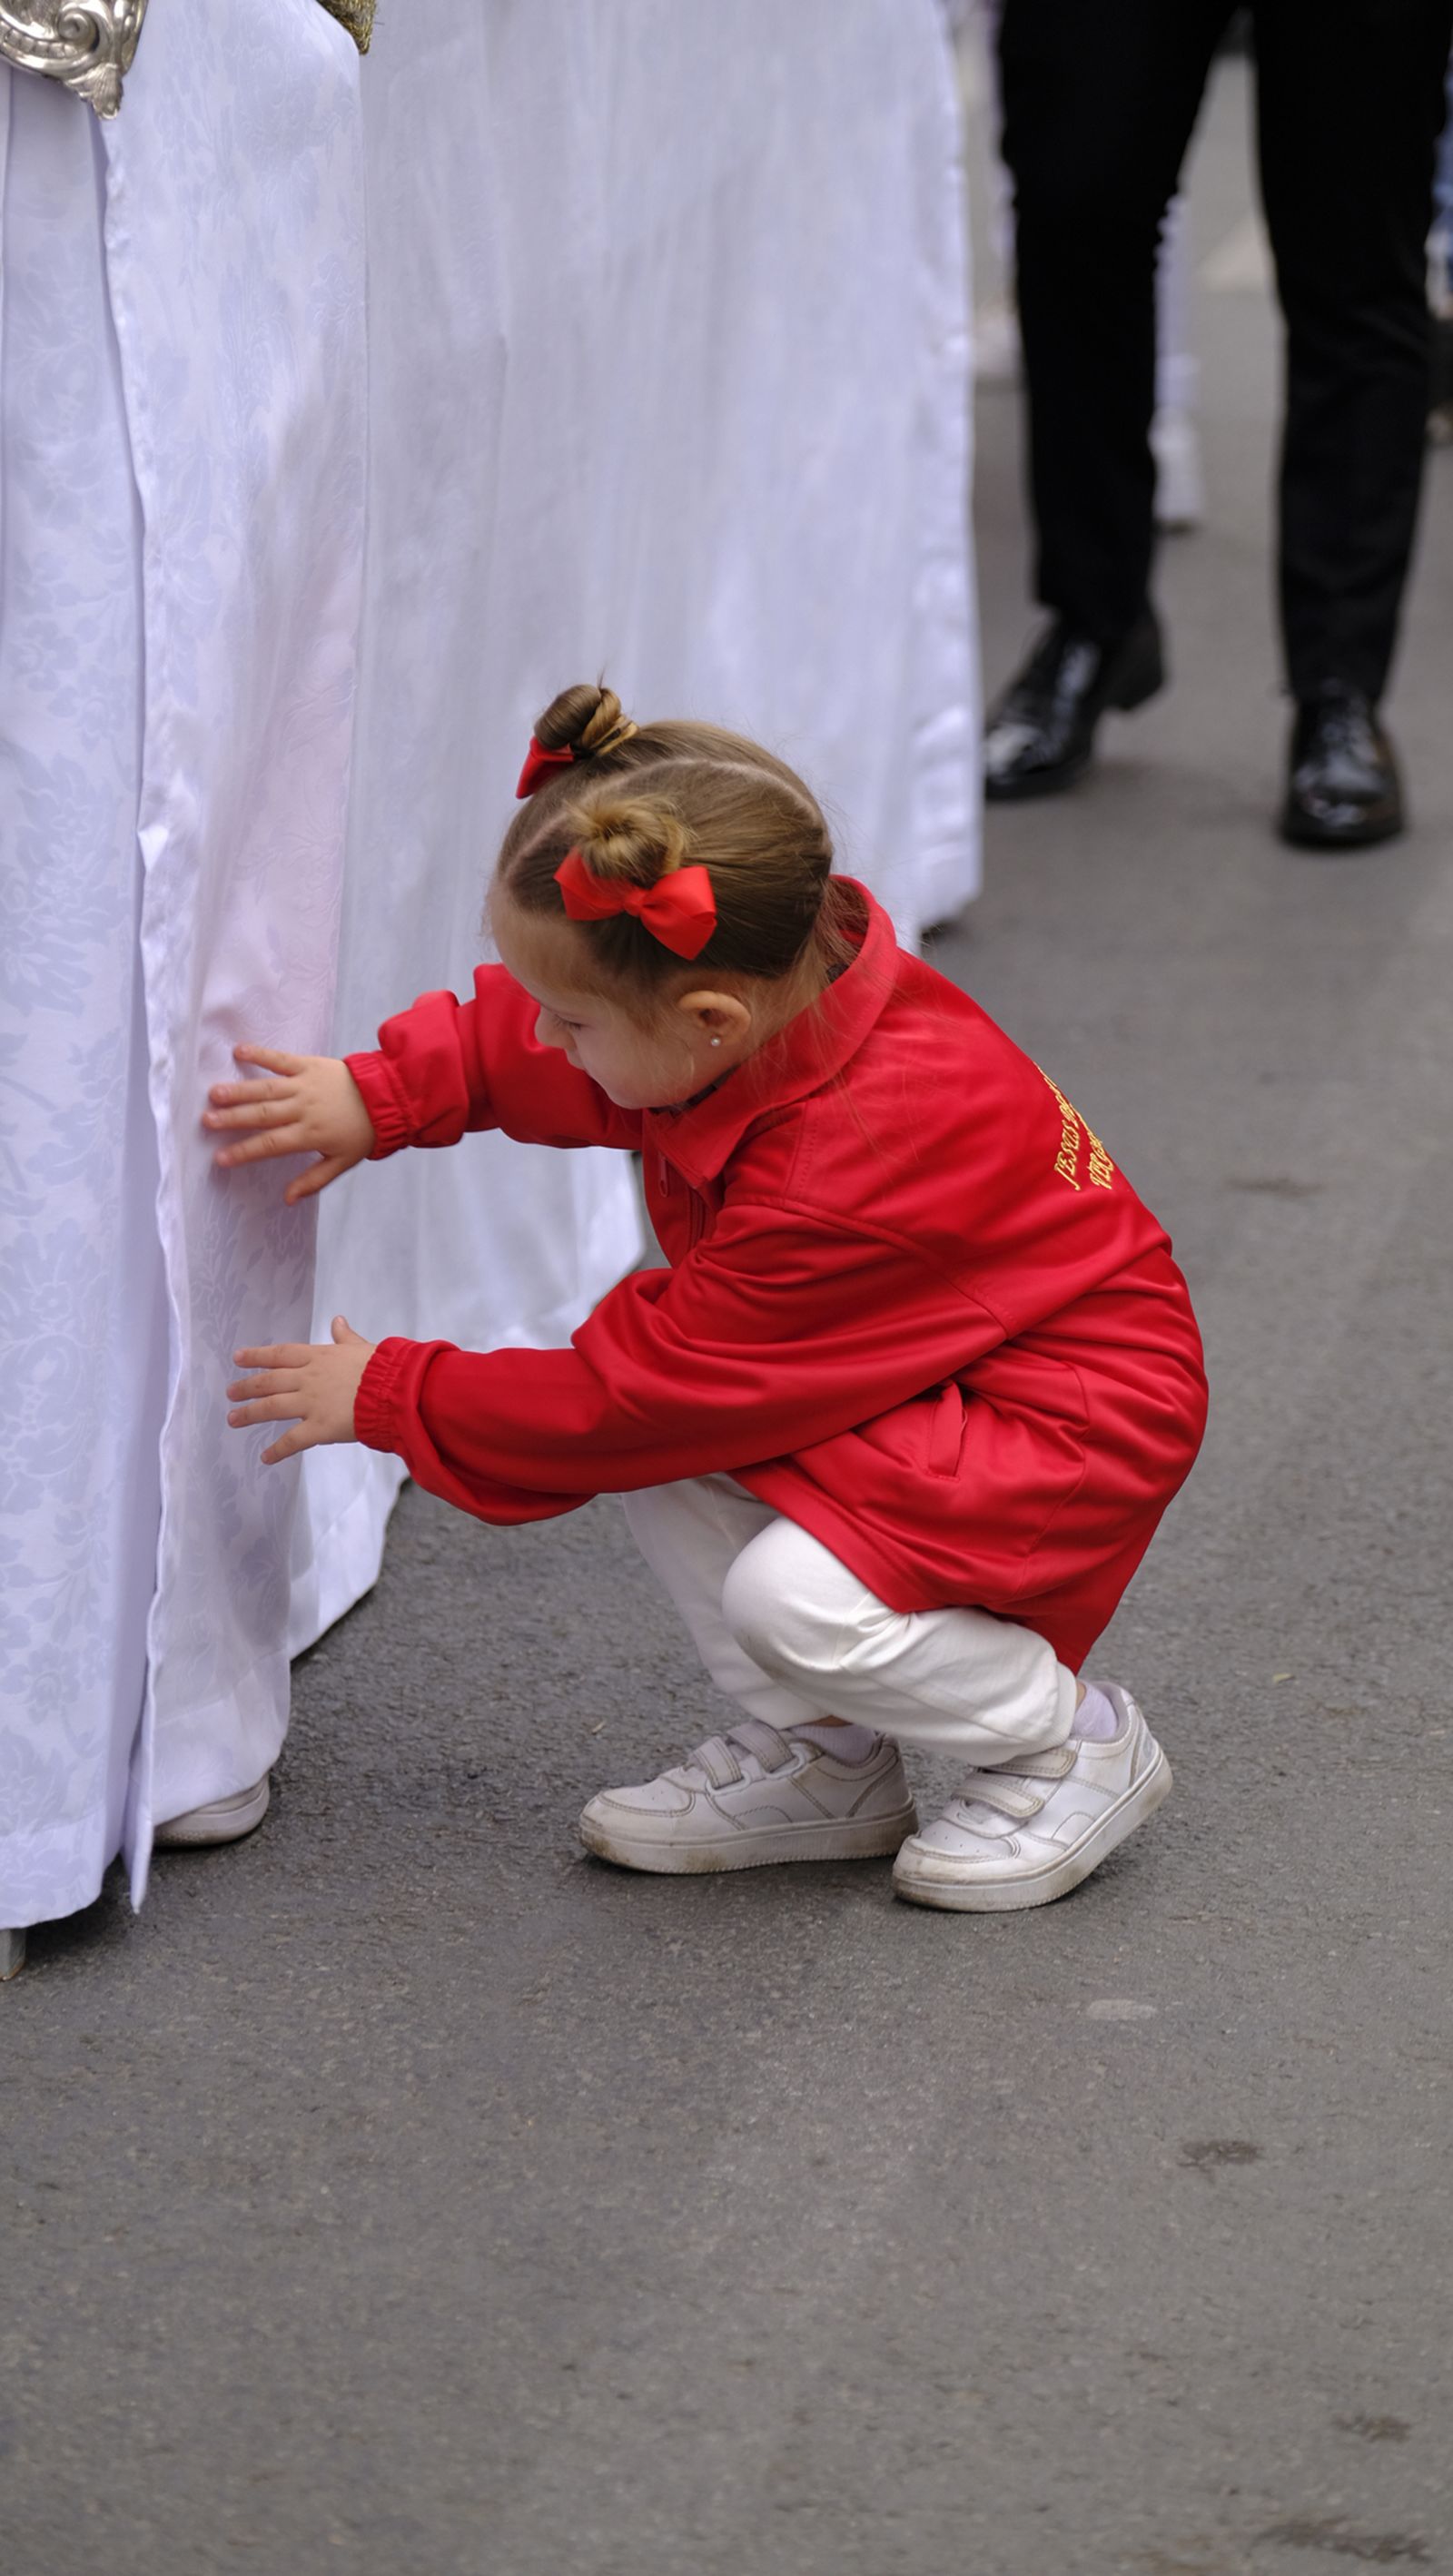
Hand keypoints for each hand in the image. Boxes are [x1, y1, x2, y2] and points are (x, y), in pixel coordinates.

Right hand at [205, 1046, 376, 1204]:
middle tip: (206, 1121)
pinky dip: (260, 1054)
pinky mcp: (308, 1064)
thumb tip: (286, 1200)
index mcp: (310, 1134)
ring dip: (239, 1090)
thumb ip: (313, 1180)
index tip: (220, 1158)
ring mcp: (304, 1084)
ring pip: (266, 1088)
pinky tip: (238, 1051)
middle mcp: (303, 1108)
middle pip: (263, 1115)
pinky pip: (280, 1059)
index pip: (271, 1145)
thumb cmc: (361, 1132)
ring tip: (214, 1093)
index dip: (244, 1152)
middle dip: (233, 1119)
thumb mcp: (342, 1162)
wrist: (386, 1096)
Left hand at [228, 1316, 376, 1464]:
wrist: (396, 1391)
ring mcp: (312, 1403)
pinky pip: (292, 1441)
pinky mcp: (320, 1428)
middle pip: (269, 1382)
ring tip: (234, 1419)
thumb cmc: (384, 1368)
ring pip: (272, 1407)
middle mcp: (309, 1378)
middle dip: (247, 1387)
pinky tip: (265, 1457)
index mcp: (319, 1357)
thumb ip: (346, 1337)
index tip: (238, 1357)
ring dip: (250, 1414)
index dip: (257, 1356)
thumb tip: (338, 1321)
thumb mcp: (362, 1347)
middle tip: (230, 1393)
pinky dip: (277, 1450)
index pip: (280, 1354)